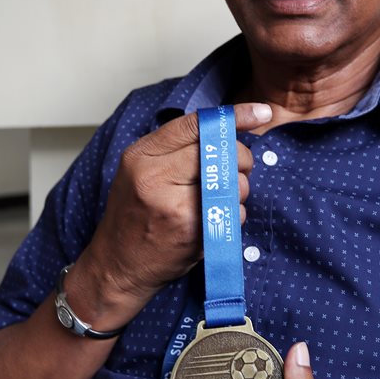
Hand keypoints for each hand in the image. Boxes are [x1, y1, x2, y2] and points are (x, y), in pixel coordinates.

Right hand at [69, 103, 271, 323]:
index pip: (195, 124)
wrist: (117, 266)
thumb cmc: (132, 217)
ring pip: (235, 182)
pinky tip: (213, 221)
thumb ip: (175, 149)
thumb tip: (224, 130)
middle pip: (222, 151)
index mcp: (142, 155)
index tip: (262, 112)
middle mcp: (156, 177)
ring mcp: (176, 205)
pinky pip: (235, 211)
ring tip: (215, 201)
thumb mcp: (140, 171)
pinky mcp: (194, 231)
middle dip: (239, 160)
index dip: (234, 116)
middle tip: (231, 171)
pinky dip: (234, 215)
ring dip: (237, 191)